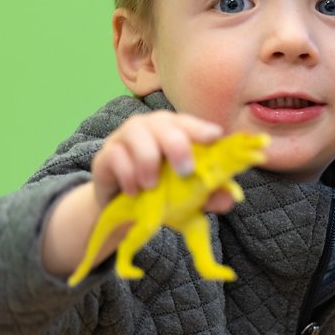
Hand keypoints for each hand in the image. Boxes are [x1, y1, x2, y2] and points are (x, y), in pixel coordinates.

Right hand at [43, 112, 228, 278]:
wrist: (122, 211)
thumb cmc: (162, 193)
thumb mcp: (189, 197)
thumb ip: (209, 195)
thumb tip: (229, 198)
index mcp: (175, 131)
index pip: (189, 123)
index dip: (201, 128)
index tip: (214, 137)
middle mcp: (150, 127)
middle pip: (164, 123)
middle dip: (177, 145)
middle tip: (184, 171)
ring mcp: (125, 137)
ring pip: (137, 134)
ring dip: (148, 162)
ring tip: (152, 186)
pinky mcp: (105, 155)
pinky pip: (116, 157)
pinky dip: (128, 176)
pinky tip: (134, 192)